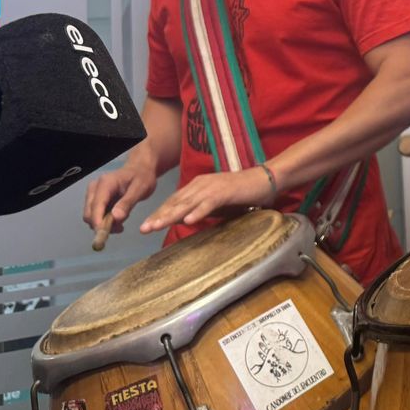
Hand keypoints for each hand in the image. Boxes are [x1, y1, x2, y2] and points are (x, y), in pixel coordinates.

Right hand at [83, 159, 157, 235]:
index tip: (104, 235)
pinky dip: (104, 221)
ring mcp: (93, 193)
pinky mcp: (95, 199)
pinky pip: (95, 214)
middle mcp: (94, 188)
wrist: (140, 169)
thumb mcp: (140, 189)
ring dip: (103, 224)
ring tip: (122, 223)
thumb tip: (115, 218)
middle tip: (120, 228)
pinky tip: (118, 218)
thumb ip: (128, 203)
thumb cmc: (142, 177)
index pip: (96, 205)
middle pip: (89, 213)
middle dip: (101, 225)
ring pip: (91, 216)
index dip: (98, 221)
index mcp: (105, 184)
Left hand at [138, 166, 275, 233]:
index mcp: (198, 186)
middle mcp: (201, 184)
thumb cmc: (242, 194)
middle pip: (176, 202)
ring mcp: (213, 187)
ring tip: (157, 226)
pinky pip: (209, 204)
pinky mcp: (225, 192)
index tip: (146, 226)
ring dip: (171, 215)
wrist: (265, 180)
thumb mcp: (216, 204)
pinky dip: (198, 212)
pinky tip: (188, 221)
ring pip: (187, 203)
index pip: (174, 201)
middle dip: (159, 216)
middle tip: (144, 229)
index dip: (160, 213)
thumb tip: (183, 220)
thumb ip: (200, 209)